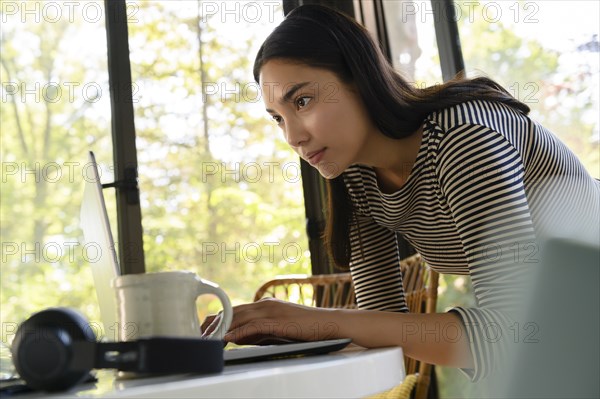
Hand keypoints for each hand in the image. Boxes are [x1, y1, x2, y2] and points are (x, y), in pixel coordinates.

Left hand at [201, 298, 340, 343]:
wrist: (329, 324)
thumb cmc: (305, 329)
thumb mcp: (276, 330)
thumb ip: (257, 332)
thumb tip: (237, 337)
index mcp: (264, 305)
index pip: (234, 310)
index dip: (217, 319)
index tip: (203, 329)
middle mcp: (265, 304)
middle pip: (233, 311)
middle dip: (214, 323)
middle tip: (199, 334)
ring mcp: (272, 311)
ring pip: (240, 317)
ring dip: (222, 328)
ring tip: (207, 337)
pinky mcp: (279, 321)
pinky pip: (254, 326)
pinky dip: (239, 332)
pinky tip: (228, 338)